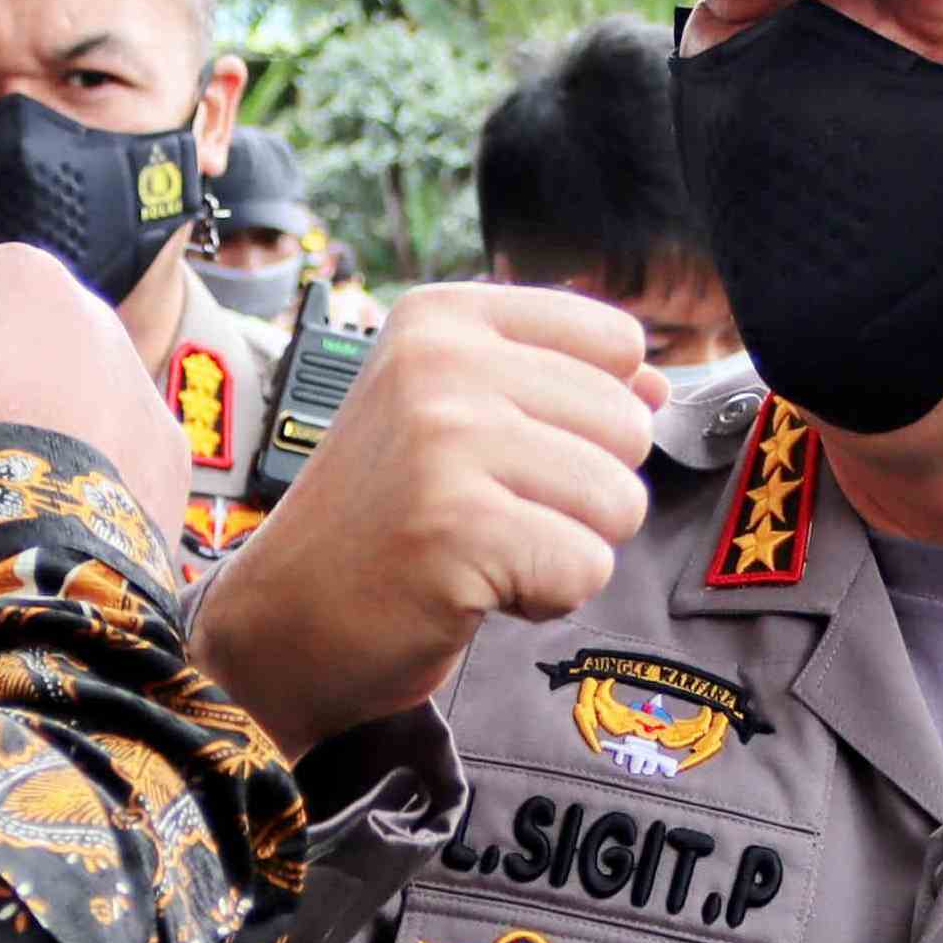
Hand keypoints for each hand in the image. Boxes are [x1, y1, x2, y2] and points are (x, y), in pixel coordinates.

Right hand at [184, 283, 657, 757]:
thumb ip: (556, 385)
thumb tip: (659, 386)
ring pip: (620, 501)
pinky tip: (472, 588)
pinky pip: (586, 568)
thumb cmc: (381, 525)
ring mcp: (446, 441)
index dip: (593, 418)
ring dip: (565, 547)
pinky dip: (544, 599)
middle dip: (581, 493)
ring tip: (480, 549)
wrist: (283, 625)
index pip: (618, 342)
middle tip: (487, 513)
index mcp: (444, 316)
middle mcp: (441, 361)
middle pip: (630, 426)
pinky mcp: (458, 527)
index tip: (514, 454)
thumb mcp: (454, 416)